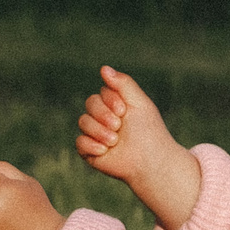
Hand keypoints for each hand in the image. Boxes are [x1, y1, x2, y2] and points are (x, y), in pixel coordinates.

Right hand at [73, 65, 200, 229]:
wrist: (150, 161)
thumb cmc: (148, 131)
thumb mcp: (139, 102)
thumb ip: (123, 83)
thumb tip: (103, 68)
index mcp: (115, 104)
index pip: (101, 93)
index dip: (110, 101)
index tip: (125, 111)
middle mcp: (103, 117)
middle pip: (90, 105)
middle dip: (104, 115)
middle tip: (119, 127)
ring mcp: (95, 133)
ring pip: (83, 122)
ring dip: (100, 132)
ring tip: (115, 141)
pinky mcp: (89, 150)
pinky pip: (79, 142)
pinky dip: (93, 146)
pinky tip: (106, 151)